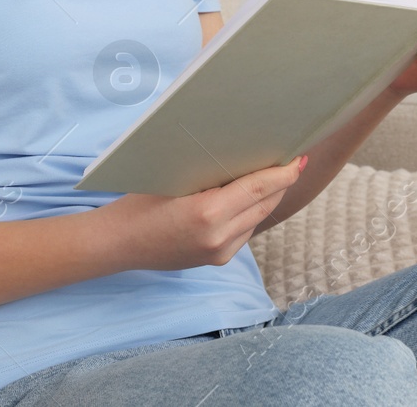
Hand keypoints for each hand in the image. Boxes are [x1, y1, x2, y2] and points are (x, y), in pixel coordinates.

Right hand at [95, 156, 305, 270]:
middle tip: (292, 161)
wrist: (119, 243)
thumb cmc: (138, 202)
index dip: (282, 173)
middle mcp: (219, 236)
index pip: (257, 189)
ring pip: (257, 219)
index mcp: (207, 212)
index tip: (298, 158)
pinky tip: (250, 198)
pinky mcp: (218, 260)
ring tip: (275, 176)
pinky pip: (244, 231)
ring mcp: (220, 252)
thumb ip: (208, 173)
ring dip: (267, 198)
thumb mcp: (172, 179)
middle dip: (281, 183)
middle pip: (264, 205)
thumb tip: (241, 156)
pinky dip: (251, 213)